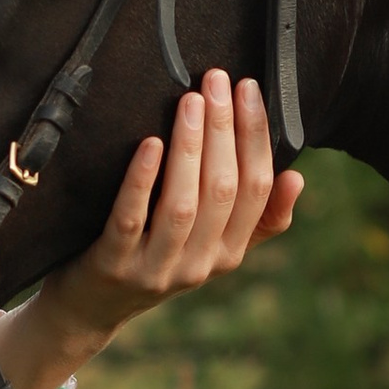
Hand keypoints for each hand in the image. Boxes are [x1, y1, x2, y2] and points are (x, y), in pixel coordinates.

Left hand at [42, 71, 302, 353]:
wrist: (91, 308)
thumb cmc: (153, 256)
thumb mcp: (208, 243)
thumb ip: (254, 217)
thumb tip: (296, 177)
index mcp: (229, 252)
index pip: (258, 189)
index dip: (256, 136)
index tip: (248, 90)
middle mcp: (200, 264)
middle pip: (224, 190)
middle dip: (225, 129)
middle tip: (216, 80)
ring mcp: (156, 269)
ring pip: (183, 204)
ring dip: (191, 148)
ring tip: (190, 101)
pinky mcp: (114, 267)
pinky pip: (130, 219)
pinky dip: (142, 179)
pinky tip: (149, 143)